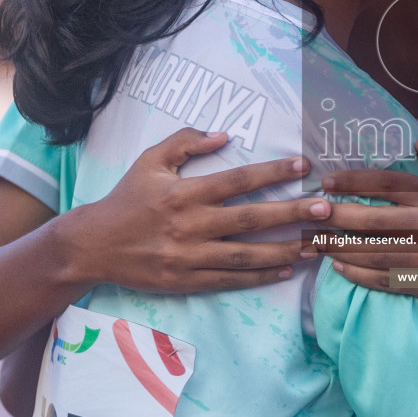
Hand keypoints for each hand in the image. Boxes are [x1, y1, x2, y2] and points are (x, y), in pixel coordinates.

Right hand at [55, 127, 329, 293]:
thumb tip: (224, 135)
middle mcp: (189, 225)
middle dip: (291, 214)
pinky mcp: (186, 281)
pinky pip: (230, 280)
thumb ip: (186, 143)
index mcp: (183, 193)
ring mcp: (188, 257)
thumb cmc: (125, 199)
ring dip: (285, 251)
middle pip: (250, 220)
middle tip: (326, 209)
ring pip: (246, 255)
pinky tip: (286, 271)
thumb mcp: (150, 161)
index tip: (303, 167)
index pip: (237, 180)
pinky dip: (260, 277)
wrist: (91, 245)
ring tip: (316, 245)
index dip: (272, 173)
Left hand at [321, 140, 417, 314]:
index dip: (354, 182)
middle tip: (314, 214)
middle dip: (337, 217)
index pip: (388, 183)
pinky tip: (338, 266)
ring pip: (374, 252)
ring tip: (318, 241)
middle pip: (374, 219)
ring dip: (340, 248)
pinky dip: (356, 273)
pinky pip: (382, 278)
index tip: (326, 184)